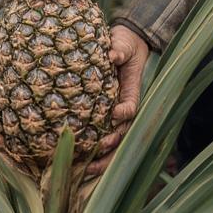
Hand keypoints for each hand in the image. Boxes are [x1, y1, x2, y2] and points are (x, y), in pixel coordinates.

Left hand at [86, 25, 149, 176]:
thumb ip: (121, 49)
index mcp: (133, 90)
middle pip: (123, 133)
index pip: (131, 107)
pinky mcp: (104, 112)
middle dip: (111, 148)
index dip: (124, 112)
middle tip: (98, 155)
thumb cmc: (126, 44)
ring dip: (102, 156)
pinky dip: (92, 149)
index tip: (115, 113)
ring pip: (113, 140)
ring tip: (86, 169)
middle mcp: (125, 104)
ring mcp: (115, 110)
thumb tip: (113, 53)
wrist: (124, 42)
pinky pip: (100, 133)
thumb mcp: (125, 43)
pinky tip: (79, 161)